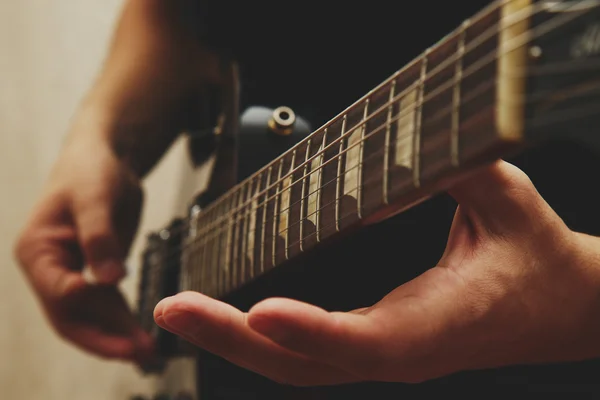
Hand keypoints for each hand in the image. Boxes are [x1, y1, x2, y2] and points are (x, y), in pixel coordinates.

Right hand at [14, 134, 152, 362]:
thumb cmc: (91, 171)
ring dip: (118, 336)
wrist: (104, 159)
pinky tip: (143, 336)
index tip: (114, 319)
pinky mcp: (95, 275)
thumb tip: (110, 279)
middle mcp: (49, 270)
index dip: (81, 305)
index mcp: (38, 250)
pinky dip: (124, 321)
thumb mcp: (96, 198)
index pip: (56, 289)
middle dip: (103, 338)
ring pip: (92, 316)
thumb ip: (100, 237)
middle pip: (71, 316)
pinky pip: (107, 306)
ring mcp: (71, 275)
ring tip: (149, 354)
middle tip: (138, 352)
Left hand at [153, 160, 599, 384]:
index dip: (316, 331)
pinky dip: (259, 340)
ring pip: (298, 364)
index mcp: (442, 321)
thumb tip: (392, 157)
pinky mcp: (374, 345)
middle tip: (176, 308)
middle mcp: (405, 350)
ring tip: (182, 311)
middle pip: (309, 363)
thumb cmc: (535, 258)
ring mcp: (384, 354)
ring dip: (235, 341)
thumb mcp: (506, 199)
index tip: (261, 313)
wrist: (557, 304)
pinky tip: (225, 318)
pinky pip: (307, 353)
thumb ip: (453, 172)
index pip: (371, 341)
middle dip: (236, 340)